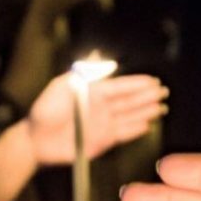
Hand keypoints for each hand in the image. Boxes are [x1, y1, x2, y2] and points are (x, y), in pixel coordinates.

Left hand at [28, 74, 167, 165]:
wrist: (36, 140)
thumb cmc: (45, 111)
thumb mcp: (61, 86)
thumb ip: (82, 74)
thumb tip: (98, 58)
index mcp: (93, 92)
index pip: (120, 86)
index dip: (137, 83)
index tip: (153, 80)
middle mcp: (102, 108)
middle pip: (129, 101)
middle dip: (147, 97)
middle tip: (163, 92)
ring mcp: (103, 125)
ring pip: (130, 117)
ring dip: (146, 112)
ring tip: (161, 108)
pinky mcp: (102, 142)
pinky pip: (123, 134)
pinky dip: (135, 130)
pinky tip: (147, 125)